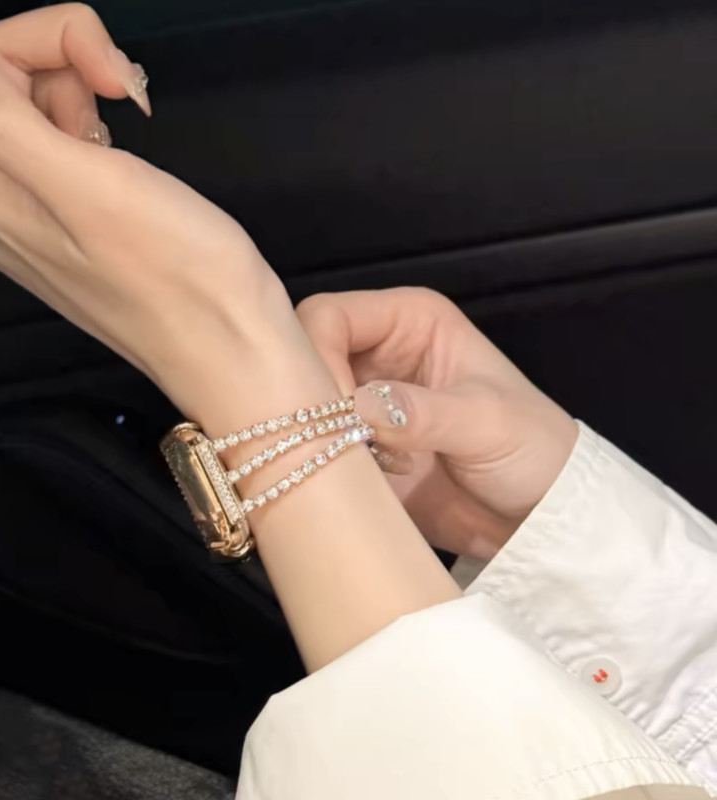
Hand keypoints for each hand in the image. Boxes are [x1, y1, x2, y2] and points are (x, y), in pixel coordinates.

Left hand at [0, 7, 301, 422]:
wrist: (235, 349)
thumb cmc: (181, 274)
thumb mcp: (91, 189)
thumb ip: (2, 122)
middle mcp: (2, 208)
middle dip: (42, 54)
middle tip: (117, 76)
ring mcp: (42, 222)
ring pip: (27, 117)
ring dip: (73, 88)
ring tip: (130, 113)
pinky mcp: (82, 229)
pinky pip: (61, 151)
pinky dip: (90, 125)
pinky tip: (125, 140)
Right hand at [298, 288, 578, 558]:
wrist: (540, 517)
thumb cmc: (534, 449)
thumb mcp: (489, 423)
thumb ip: (427, 413)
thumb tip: (362, 410)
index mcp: (409, 321)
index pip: (330, 316)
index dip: (317, 354)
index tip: (334, 411)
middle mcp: (377, 354)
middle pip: (302, 357)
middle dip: (309, 400)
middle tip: (335, 444)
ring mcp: (363, 405)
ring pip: (301, 406)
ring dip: (313, 437)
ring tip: (354, 469)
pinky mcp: (356, 450)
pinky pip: (312, 449)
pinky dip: (319, 466)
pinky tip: (350, 487)